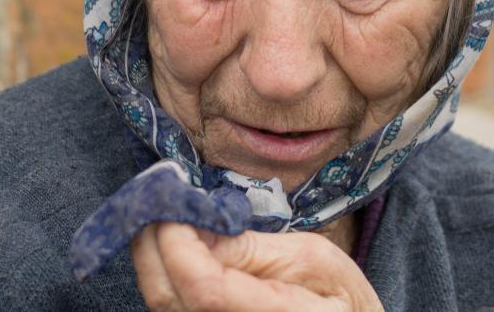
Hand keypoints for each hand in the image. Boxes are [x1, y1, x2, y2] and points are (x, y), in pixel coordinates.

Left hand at [130, 222, 382, 310]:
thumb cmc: (340, 298)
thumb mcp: (316, 258)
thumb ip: (254, 249)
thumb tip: (196, 227)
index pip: (204, 289)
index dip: (178, 243)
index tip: (175, 198)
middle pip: (166, 297)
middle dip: (153, 238)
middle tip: (162, 193)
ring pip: (160, 301)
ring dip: (153, 251)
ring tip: (171, 212)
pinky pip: (170, 305)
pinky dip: (163, 269)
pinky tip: (178, 243)